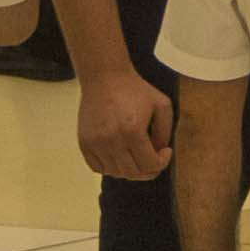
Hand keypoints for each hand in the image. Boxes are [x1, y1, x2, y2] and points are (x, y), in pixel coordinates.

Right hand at [76, 67, 175, 181]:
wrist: (105, 78)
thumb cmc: (135, 90)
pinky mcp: (84, 143)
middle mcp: (112, 141)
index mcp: (132, 132)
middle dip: (148, 171)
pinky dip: (111, 168)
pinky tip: (120, 156)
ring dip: (130, 170)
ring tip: (137, 157)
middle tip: (154, 160)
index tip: (165, 152)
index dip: (162, 163)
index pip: (150, 164)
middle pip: (132, 173)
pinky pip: (98, 168)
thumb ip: (165, 132)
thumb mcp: (162, 105)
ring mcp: (95, 143)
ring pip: (115, 173)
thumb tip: (159, 153)